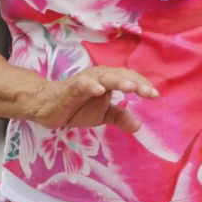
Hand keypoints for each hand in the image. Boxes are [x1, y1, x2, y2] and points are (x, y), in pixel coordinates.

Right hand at [22, 67, 159, 133]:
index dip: (142, 85)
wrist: (46, 106)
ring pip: (103, 77)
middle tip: (149, 93)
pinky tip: (99, 90)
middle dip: (136, 82)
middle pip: (120, 75)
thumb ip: (119, 117)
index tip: (155, 96)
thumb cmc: (75, 106)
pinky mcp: (69, 89)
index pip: (128, 79)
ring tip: (131, 88)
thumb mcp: (101, 115)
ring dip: (118, 81)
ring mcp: (84, 81)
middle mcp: (98, 77)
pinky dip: (90, 86)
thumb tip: (138, 126)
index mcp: (108, 81)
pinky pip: (81, 85)